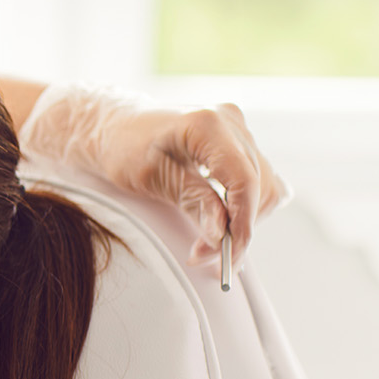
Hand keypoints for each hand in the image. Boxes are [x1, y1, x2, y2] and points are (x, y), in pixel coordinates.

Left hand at [18, 82, 291, 265]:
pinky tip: (221, 219)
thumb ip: (191, 202)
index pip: (243, 180)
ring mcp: (238, 128)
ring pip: (264, 184)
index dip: (242, 223)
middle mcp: (230, 121)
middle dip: (238, 227)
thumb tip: (222, 235)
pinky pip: (258, 178)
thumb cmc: (123, 147)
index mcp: (207, 125)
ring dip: (243, 218)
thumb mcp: (150, 177)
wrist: (114, 125)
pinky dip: (244, 204)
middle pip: (258, 185)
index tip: (228, 257)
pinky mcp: (238, 139)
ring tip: (208, 241)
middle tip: (206, 256)